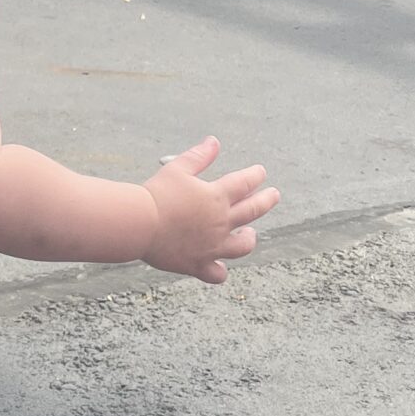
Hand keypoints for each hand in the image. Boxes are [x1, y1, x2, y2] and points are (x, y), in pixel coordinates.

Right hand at [140, 137, 278, 285]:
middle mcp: (220, 222)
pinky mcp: (198, 263)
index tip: (260, 172)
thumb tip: (214, 142)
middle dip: (266, 200)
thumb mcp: (177, 168)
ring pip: (242, 246)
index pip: (245, 183)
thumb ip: (199, 156)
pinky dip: (219, 271)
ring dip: (249, 238)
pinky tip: (220, 267)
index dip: (255, 176)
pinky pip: (216, 273)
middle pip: (253, 211)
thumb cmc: (156, 194)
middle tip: (274, 195)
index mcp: (216, 197)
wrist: (140, 224)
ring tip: (249, 233)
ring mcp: (212, 246)